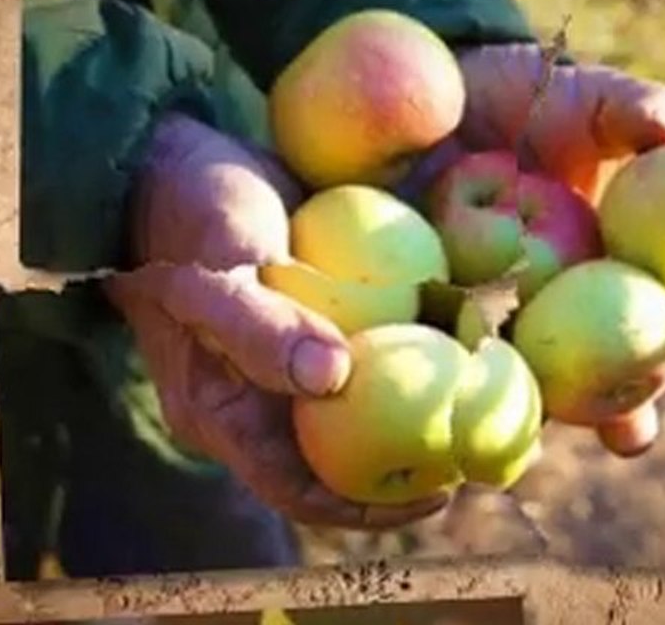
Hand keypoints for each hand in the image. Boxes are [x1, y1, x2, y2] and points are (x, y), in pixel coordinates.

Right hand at [102, 112, 448, 528]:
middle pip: (342, 456)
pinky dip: (414, 348)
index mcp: (225, 412)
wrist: (180, 159)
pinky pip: (370, 351)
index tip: (439, 492)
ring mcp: (291, 361)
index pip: (297, 486)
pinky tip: (465, 334)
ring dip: (420, 405)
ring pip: (363, 405)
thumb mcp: (213, 269)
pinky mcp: (316, 322)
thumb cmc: (190, 214)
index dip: (367, 506)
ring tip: (485, 396)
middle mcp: (262, 399)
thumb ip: (259, 326)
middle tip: (478, 446)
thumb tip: (333, 381)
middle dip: (410, 461)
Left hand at [396, 44, 664, 449]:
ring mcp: (507, 313)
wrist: (437, 95)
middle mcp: (571, 295)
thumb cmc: (524, 95)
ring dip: (550, 420)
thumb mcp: (581, 96)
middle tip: (634, 426)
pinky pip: (460, 359)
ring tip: (547, 450)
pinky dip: (470, 390)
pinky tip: (465, 427)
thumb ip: (629, 109)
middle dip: (627, 399)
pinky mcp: (444, 317)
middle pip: (608, 359)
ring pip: (539, 379)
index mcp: (619, 252)